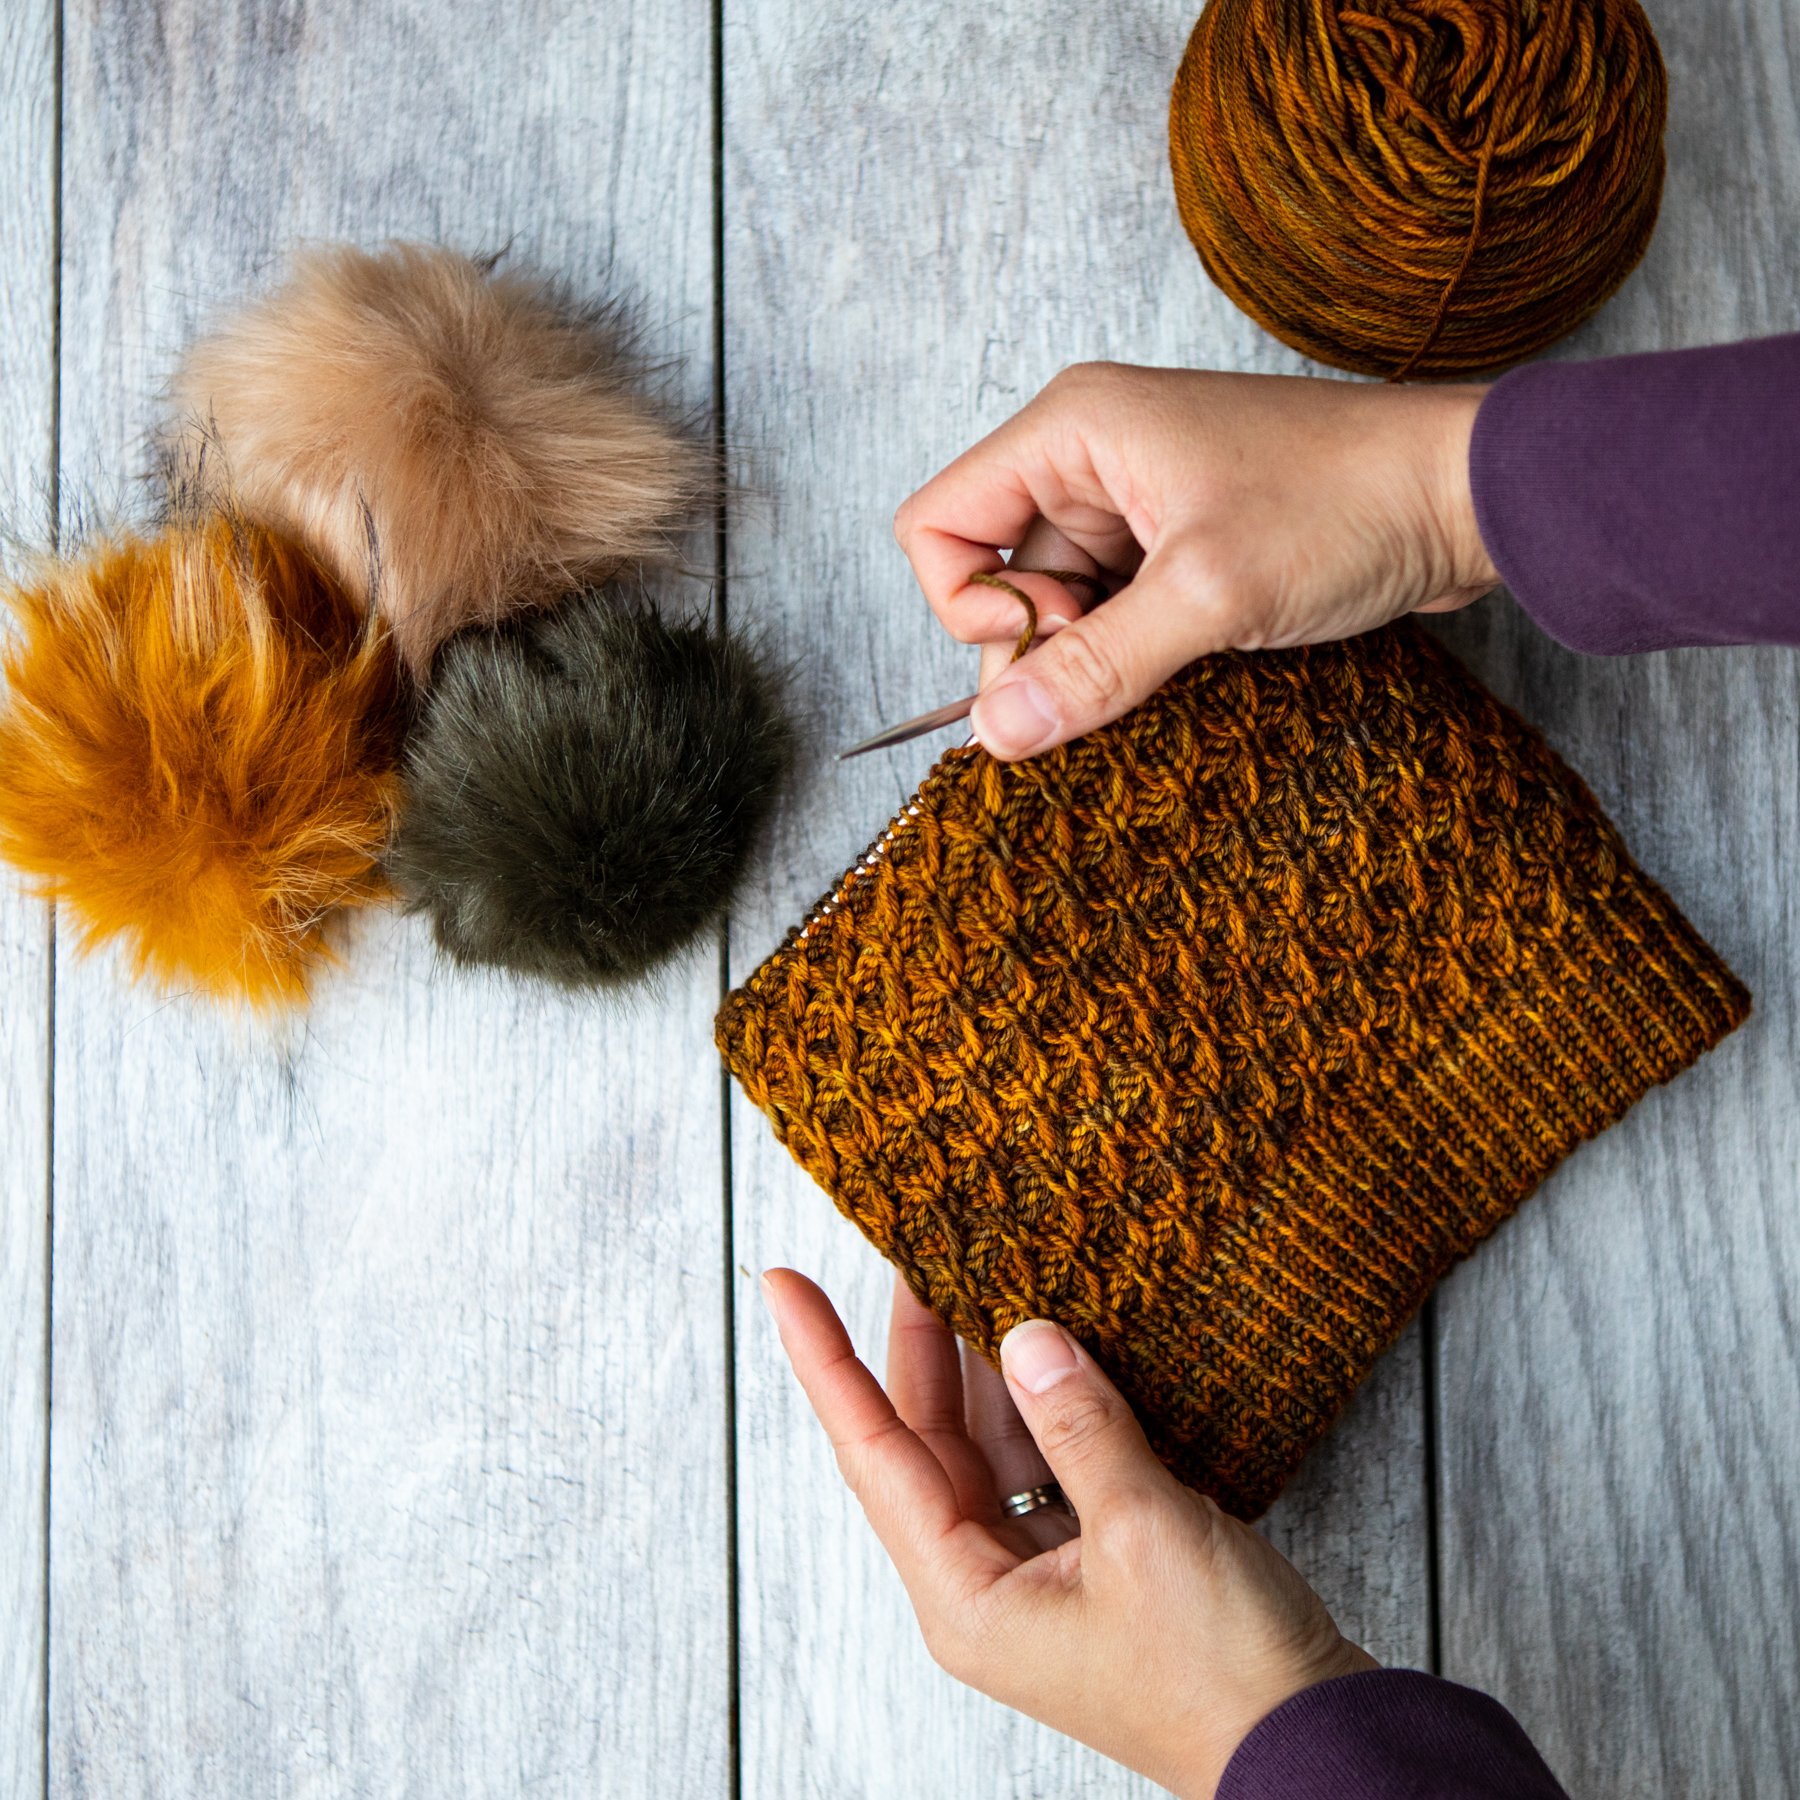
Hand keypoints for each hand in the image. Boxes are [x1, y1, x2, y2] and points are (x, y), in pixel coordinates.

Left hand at [762, 1268, 1374, 1797]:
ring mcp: (1040, 1576)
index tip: (785, 1284)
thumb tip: (1026, 1338)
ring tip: (981, 1277)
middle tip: (916, 1250)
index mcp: (966, 1595)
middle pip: (925, 1442)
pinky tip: (1057, 1350)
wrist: (1312, 1747)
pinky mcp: (1096, 1564)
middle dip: (916, 1346)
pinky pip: (1048, 1465)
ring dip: (988, 1369)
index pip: (873, 1451)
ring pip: (990, 1447)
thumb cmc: (1221, 1674)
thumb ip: (1078, 1426)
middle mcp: (986, 1586)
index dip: (825, 1360)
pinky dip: (1050, 1407)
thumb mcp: (1145, 1532)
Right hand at [893, 362, 1498, 758]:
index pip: (936, 524)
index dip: (970, 605)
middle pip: (994, 575)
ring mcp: (1135, 499)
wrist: (1466, 496)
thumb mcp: (1209, 594)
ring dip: (1095, 653)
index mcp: (1072, 430)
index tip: (1053, 639)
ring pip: (1057, 603)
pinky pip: (1112, 609)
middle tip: (1122, 669)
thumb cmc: (1351, 502)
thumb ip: (1094, 666)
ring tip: (1176, 658)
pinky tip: (1187, 660)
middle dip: (1041, 642)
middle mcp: (1090, 456)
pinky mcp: (1177, 540)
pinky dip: (1131, 651)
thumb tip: (995, 731)